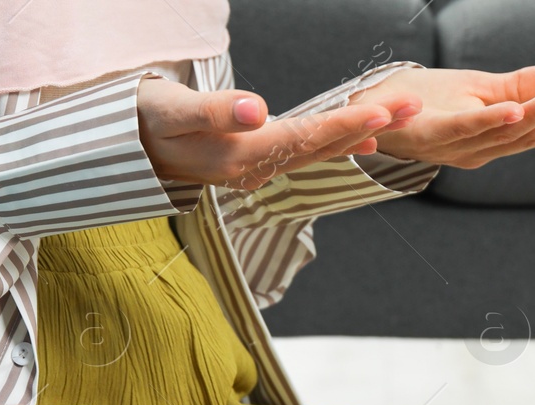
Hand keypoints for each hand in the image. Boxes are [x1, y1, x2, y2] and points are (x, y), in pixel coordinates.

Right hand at [136, 77, 420, 189]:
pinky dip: (336, 141)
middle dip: (368, 125)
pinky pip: (305, 152)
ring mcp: (254, 169)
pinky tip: (360, 138)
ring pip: (317, 150)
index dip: (347, 124)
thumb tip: (257, 111)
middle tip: (414, 104)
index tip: (385, 112)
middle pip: (321, 146)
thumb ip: (216, 112)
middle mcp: (253, 169)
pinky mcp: (253, 161)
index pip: (305, 139)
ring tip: (397, 115)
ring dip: (359, 132)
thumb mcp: (173, 110)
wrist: (120, 145)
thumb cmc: (142, 121)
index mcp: (240, 158)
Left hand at [349, 66, 534, 168]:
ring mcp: (455, 147)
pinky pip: (466, 129)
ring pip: (505, 133)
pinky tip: (515, 110)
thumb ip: (522, 87)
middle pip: (529, 135)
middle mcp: (478, 151)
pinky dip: (491, 121)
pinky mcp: (430, 135)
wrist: (370, 108)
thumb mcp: (482, 89)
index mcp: (493, 140)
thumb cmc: (427, 100)